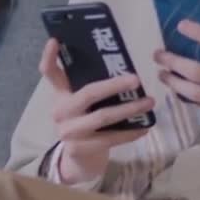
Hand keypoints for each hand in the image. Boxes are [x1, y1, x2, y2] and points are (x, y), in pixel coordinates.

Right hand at [39, 38, 154, 184]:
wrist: (79, 159)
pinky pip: (110, 139)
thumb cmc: (86, 122)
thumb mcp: (84, 103)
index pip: (49, 73)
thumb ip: (94, 87)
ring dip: (129, 109)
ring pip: (102, 117)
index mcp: (60, 94)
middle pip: (87, 94)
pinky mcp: (79, 149)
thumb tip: (125, 67)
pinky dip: (130, 132)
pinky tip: (145, 127)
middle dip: (114, 85)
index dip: (49, 57)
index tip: (55, 40)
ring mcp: (68, 131)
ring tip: (149, 102)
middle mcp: (60, 111)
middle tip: (137, 79)